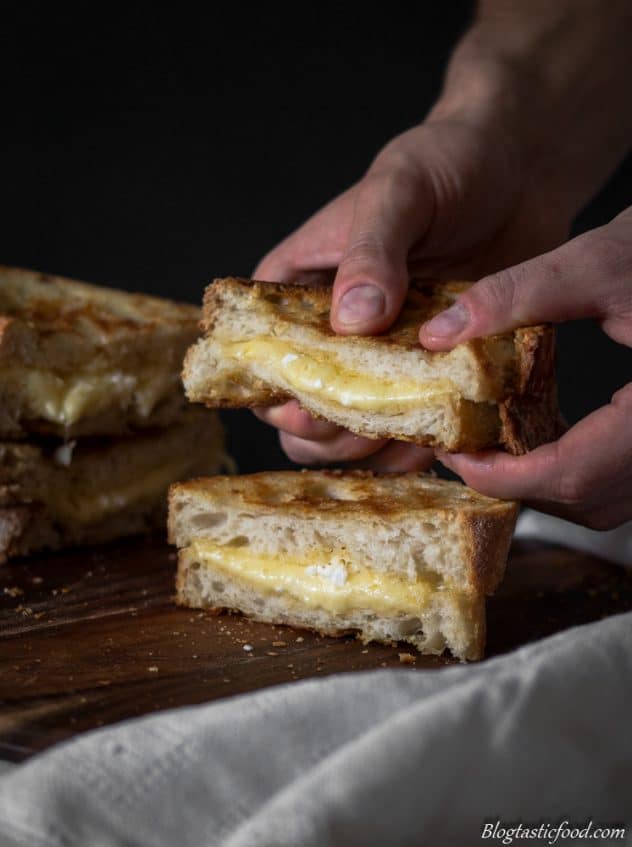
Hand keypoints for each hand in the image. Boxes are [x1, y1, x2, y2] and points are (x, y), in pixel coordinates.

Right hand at [254, 117, 571, 468]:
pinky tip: (443, 443)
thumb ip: (371, 250)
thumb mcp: (400, 190)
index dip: (271, 391)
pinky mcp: (429, 380)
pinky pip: (410, 436)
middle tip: (363, 426)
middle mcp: (332, 334)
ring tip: (408, 435)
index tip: (307, 407)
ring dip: (371, 450)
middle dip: (323, 433)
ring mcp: (382, 363)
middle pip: (298, 410)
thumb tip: (351, 321)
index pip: (260, 353)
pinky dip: (422, 451)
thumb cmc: (446, 163)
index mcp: (300, 288)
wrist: (521, 173)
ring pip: (350, 435)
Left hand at [419, 208, 631, 529]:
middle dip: (518, 482)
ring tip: (497, 444)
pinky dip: (576, 467)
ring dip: (546, 481)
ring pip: (605, 500)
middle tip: (468, 449)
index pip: (573, 474)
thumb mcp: (603, 262)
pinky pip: (621, 480)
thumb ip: (519, 296)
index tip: (456, 456)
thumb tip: (442, 333)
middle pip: (586, 499)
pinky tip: (546, 433)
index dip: (503, 477)